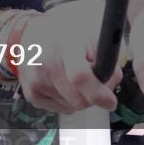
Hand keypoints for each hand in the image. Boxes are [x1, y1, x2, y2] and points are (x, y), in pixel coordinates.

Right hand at [15, 0, 122, 114]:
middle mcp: (46, 62)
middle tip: (95, 83)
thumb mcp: (89, 36)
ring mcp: (36, 80)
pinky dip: (67, 100)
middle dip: (93, 97)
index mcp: (64, 44)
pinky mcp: (31, 93)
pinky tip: (63, 82)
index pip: (80, 76)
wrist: (30, 35)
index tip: (110, 101)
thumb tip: (112, 84)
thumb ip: (106, 59)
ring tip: (74, 77)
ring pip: (72, 107)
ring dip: (80, 97)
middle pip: (78, 99)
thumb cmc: (65, 36)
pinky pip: (61, 109)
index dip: (98, 93)